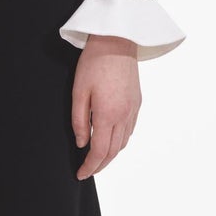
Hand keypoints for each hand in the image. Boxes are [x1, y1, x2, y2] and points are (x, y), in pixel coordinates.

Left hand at [71, 34, 140, 178]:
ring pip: (124, 142)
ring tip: (98, 159)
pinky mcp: (137, 102)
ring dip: (111, 155)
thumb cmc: (94, 63)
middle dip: (100, 165)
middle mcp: (124, 116)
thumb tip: (81, 143)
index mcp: (107, 114)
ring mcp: (133, 110)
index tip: (80, 174)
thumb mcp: (78, 91)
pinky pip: (130, 130)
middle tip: (87, 171)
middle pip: (113, 151)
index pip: (99, 151)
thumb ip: (78, 120)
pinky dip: (120, 141)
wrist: (117, 41)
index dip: (90, 167)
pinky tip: (112, 140)